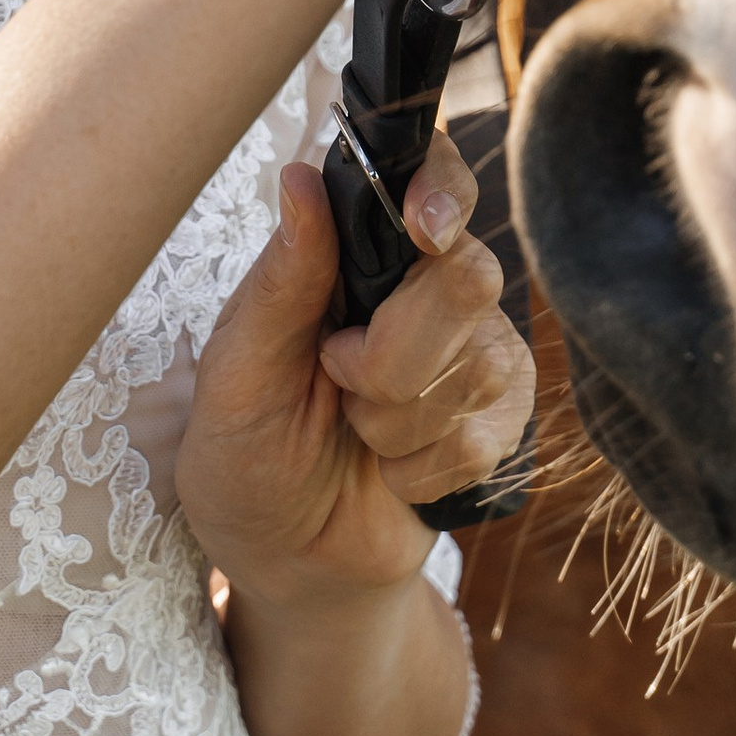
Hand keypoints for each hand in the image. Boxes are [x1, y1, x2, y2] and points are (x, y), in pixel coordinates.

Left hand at [174, 133, 533, 604]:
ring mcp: (474, 351)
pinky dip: (420, 468)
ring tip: (353, 430)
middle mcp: (426, 285)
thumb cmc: (244, 451)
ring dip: (397, 421)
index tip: (423, 226)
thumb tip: (299, 178)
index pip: (430, 177)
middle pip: (466, 278)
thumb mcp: (236, 373)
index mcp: (357, 250)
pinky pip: (486, 436)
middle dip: (393, 355)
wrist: (284, 557)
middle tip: (337, 378)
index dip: (443, 188)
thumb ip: (280, 283)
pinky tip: (389, 471)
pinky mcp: (499, 422)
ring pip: (480, 363)